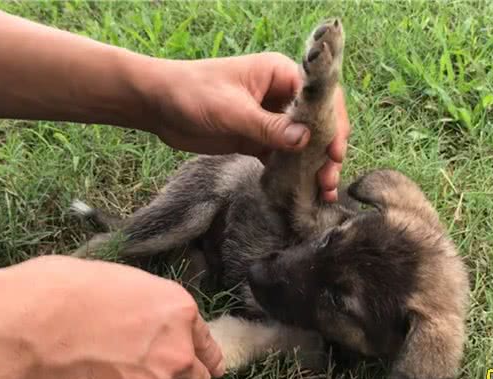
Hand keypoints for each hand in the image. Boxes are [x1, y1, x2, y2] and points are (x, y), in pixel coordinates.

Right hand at [0, 256, 223, 378]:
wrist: (32, 325)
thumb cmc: (65, 292)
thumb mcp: (122, 283)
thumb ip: (149, 308)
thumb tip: (148, 319)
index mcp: (178, 309)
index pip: (206, 343)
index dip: (204, 356)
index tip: (208, 366)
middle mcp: (177, 347)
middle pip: (198, 377)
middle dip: (185, 377)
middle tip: (166, 377)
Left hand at [141, 52, 349, 201]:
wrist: (157, 105)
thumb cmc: (192, 94)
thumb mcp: (231, 110)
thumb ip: (267, 126)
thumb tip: (305, 141)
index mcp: (279, 74)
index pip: (319, 97)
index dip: (333, 124)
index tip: (335, 151)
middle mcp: (280, 95)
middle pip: (316, 123)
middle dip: (326, 150)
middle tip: (329, 179)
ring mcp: (269, 118)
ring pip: (302, 143)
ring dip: (313, 165)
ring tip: (323, 190)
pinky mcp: (257, 139)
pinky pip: (282, 156)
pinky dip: (292, 172)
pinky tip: (301, 190)